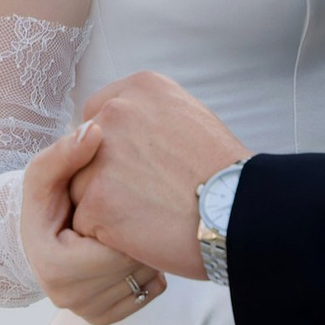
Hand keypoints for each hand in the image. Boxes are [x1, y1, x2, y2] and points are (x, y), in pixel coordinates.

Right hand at [21, 128, 165, 324]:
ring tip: (135, 224)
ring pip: (147, 279)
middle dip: (141, 233)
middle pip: (134, 264)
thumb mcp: (46, 172)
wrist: (43, 233)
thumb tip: (94, 129)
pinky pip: (151, 292)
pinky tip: (135, 246)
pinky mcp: (105, 318)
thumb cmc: (45, 200)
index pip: (116, 246)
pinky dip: (151, 269)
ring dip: (150, 250)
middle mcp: (68, 298)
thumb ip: (66, 152)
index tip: (126, 195)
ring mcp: (87, 312)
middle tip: (138, 206)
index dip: (127, 218)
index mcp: (54, 267)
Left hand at [64, 72, 247, 281]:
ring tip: (149, 216)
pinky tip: (143, 234)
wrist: (243, 211)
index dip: (111, 150)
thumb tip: (120, 131)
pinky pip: (85, 223)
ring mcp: (102, 156)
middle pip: (83, 153)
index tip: (136, 168)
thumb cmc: (225, 173)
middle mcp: (115, 113)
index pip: (96, 117)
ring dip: (105, 208)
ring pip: (81, 189)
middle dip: (104, 177)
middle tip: (146, 197)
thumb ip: (149, 117)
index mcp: (140, 88)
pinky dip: (107, 236)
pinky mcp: (97, 199)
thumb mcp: (190, 117)